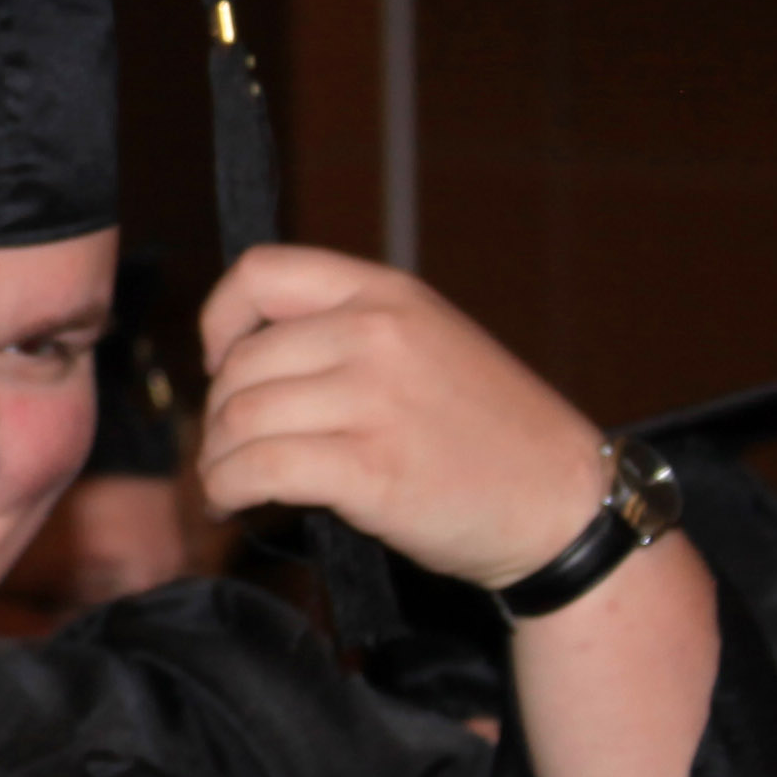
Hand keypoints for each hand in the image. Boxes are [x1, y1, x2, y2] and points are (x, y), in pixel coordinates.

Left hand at [196, 246, 609, 590]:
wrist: (560, 502)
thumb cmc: (490, 434)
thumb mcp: (428, 346)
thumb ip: (349, 335)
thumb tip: (243, 360)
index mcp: (388, 295)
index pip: (262, 272)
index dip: (221, 319)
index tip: (220, 363)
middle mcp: (378, 334)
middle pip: (240, 365)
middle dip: (216, 417)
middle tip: (228, 450)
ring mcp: (374, 399)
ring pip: (239, 420)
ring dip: (215, 461)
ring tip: (226, 484)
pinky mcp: (369, 468)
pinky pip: (257, 470)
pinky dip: (228, 491)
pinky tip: (234, 505)